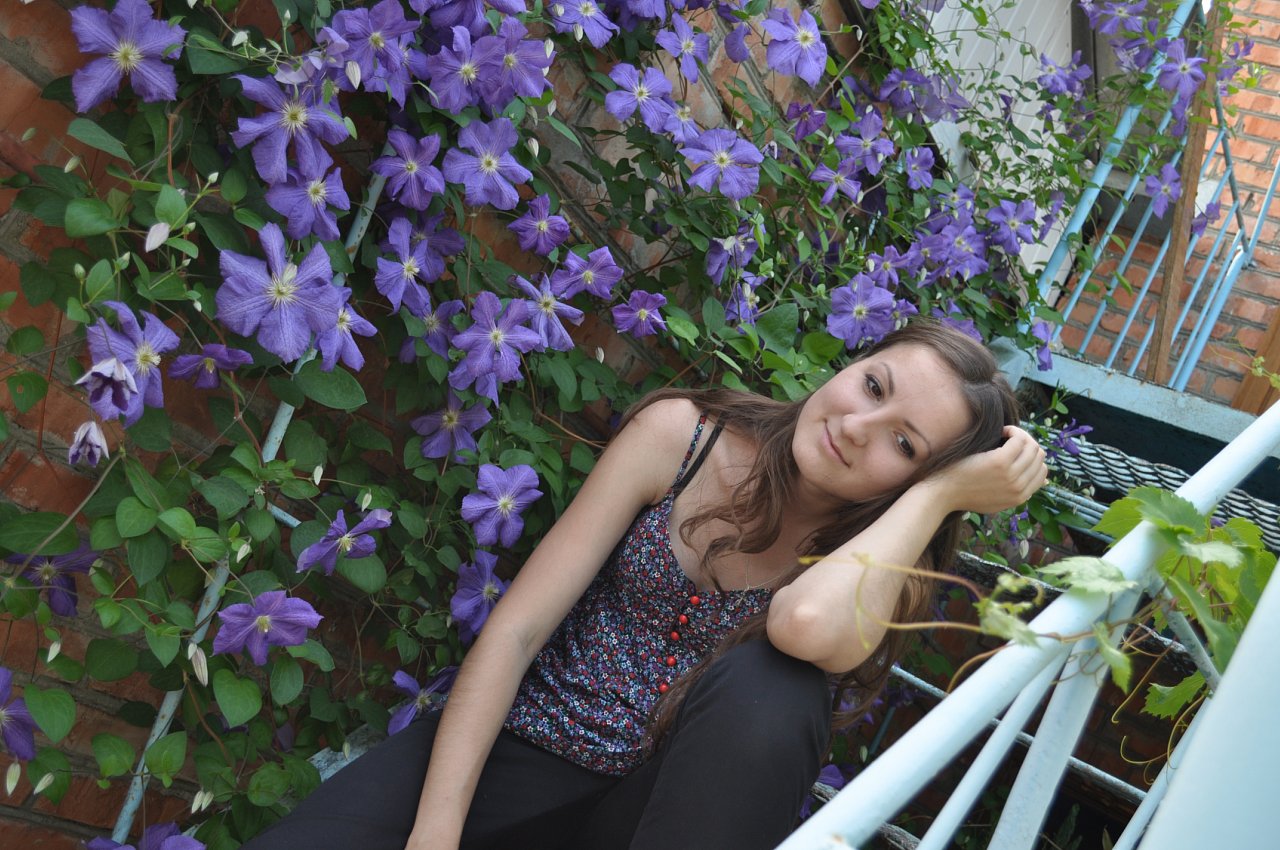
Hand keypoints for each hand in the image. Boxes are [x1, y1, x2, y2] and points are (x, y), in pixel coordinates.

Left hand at [920, 425, 1047, 514]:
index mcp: (1020, 498)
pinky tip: (1000, 430)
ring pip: (1032, 446)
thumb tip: (1037, 480)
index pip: (1042, 472)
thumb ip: (1014, 492)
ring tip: (1004, 433)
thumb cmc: (963, 492)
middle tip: (1008, 437)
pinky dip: (1013, 430)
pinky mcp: (1000, 462)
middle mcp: (1019, 488)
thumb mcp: (995, 499)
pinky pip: (1019, 439)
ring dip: (1020, 435)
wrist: (941, 493)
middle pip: (1038, 456)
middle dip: (1027, 443)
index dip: (1031, 457)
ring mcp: (1011, 475)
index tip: (1014, 449)